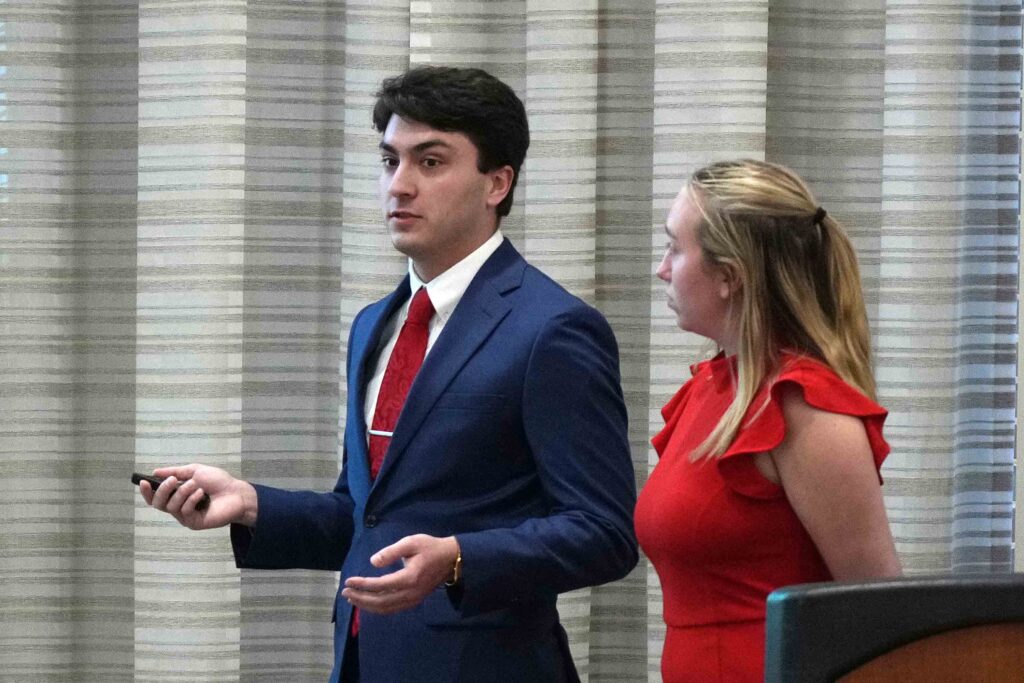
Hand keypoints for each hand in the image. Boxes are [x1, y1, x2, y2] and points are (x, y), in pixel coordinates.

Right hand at [138, 463, 257, 530]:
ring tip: (196, 485)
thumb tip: (155, 472)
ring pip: (171, 506)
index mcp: (177, 495)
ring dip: (183, 492)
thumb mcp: (196, 471)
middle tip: (173, 481)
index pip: (156, 497)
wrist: (237, 492)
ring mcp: (185, 516)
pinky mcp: (194, 522)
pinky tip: (202, 494)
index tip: (144, 481)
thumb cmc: (219, 482)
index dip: (147, 491)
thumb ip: (176, 472)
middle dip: (162, 490)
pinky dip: (192, 499)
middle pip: (158, 504)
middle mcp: (178, 507)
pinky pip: (184, 511)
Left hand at [341, 534, 458, 614]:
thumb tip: (373, 562)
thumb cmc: (430, 548)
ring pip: (386, 608)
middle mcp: (410, 593)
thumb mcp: (411, 542)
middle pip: (381, 601)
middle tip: (345, 592)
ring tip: (352, 599)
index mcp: (409, 578)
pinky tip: (369, 603)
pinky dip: (378, 608)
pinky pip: (393, 609)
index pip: (380, 585)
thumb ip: (391, 552)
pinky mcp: (414, 601)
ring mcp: (413, 599)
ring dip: (367, 606)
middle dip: (361, 598)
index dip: (363, 584)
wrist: (451, 559)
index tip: (348, 581)